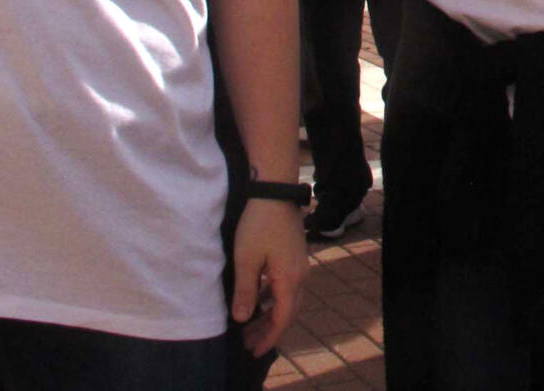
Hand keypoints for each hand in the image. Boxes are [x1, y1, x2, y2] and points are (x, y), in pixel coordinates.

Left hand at [231, 197, 306, 357]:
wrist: (275, 191)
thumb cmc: (259, 224)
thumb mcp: (246, 259)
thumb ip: (246, 291)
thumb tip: (242, 319)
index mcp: (289, 279)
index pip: (282, 319)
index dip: (269, 338)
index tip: (255, 351)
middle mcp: (300, 275)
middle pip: (289, 313)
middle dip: (269, 331)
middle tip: (249, 343)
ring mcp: (300, 265)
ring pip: (289, 300)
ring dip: (271, 315)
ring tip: (251, 326)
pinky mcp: (295, 256)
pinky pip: (288, 287)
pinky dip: (274, 299)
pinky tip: (260, 299)